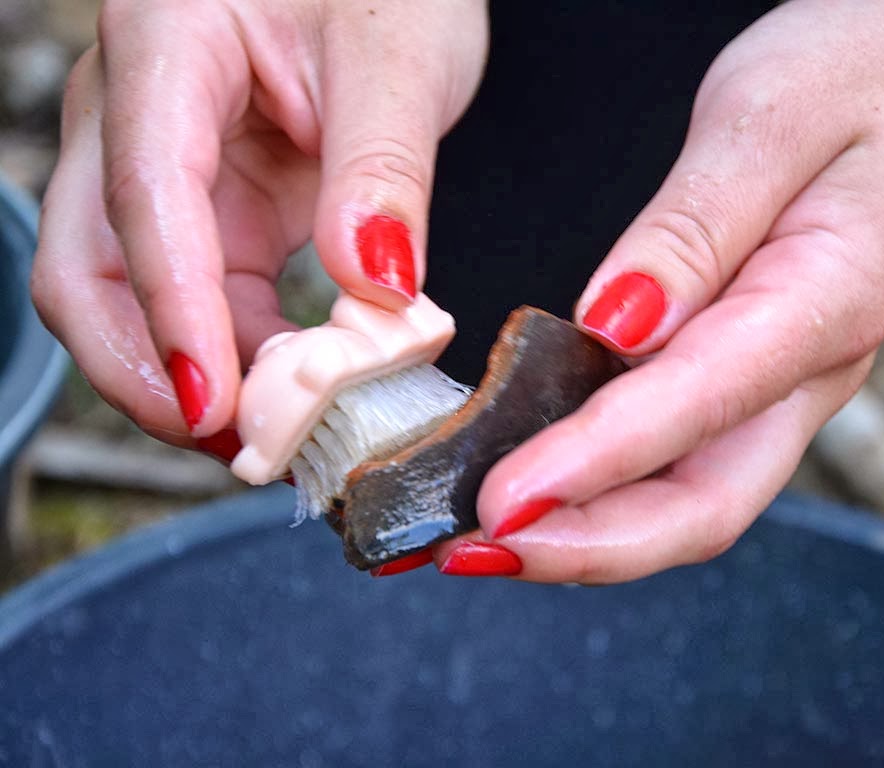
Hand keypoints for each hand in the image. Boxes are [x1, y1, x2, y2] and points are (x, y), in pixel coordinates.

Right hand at [31, 0, 486, 446]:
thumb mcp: (400, 56)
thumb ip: (383, 169)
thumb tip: (375, 289)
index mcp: (168, 42)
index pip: (146, 195)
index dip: (174, 313)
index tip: (216, 402)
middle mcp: (139, 107)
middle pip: (91, 265)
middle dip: (150, 369)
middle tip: (239, 444)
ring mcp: (169, 161)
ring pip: (140, 295)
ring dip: (201, 373)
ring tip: (283, 433)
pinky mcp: (213, 203)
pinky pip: (206, 294)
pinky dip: (243, 351)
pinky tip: (296, 387)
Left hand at [448, 0, 883, 581]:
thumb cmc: (862, 74)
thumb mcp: (765, 121)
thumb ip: (691, 230)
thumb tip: (612, 325)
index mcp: (825, 302)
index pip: (697, 407)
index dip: (593, 464)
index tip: (503, 501)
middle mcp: (811, 370)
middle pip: (704, 505)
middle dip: (586, 546)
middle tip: (473, 551)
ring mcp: (785, 382)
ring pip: (689, 497)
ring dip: (586, 532)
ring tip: (481, 538)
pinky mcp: (753, 374)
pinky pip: (680, 456)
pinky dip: (604, 487)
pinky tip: (538, 481)